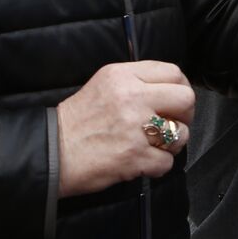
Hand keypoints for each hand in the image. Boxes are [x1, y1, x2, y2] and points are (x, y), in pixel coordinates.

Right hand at [55, 60, 194, 197]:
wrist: (51, 151)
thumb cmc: (77, 120)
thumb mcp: (103, 84)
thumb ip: (136, 81)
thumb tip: (170, 89)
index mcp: (123, 75)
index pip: (173, 72)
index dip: (181, 88)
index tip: (176, 101)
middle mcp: (131, 97)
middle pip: (185, 99)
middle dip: (185, 115)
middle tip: (174, 124)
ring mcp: (134, 127)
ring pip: (181, 133)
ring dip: (173, 143)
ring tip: (156, 146)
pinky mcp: (134, 156)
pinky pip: (167, 162)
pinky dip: (159, 166)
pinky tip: (144, 163)